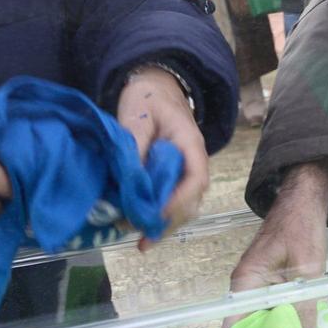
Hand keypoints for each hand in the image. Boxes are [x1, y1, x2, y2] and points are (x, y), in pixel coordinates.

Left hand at [117, 68, 209, 247]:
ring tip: (141, 242)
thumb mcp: (137, 116)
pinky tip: (140, 230)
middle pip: (191, 200)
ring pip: (183, 206)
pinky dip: (158, 217)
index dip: (179, 200)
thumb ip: (135, 147)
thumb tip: (132, 181)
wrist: (154, 85)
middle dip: (168, 222)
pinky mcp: (173, 176)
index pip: (195, 178)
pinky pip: (171, 201)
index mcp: (190, 144)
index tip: (157, 214)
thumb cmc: (147, 97)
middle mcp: (193, 161)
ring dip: (163, 225)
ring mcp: (184, 171)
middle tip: (143, 238)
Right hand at [229, 160, 327, 327]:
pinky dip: (280, 323)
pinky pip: (269, 310)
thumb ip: (306, 307)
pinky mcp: (267, 285)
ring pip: (259, 320)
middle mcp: (244, 287)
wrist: (303, 200)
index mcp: (246, 282)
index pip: (233, 325)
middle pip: (246, 327)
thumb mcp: (308, 270)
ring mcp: (255, 286)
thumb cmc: (302, 228)